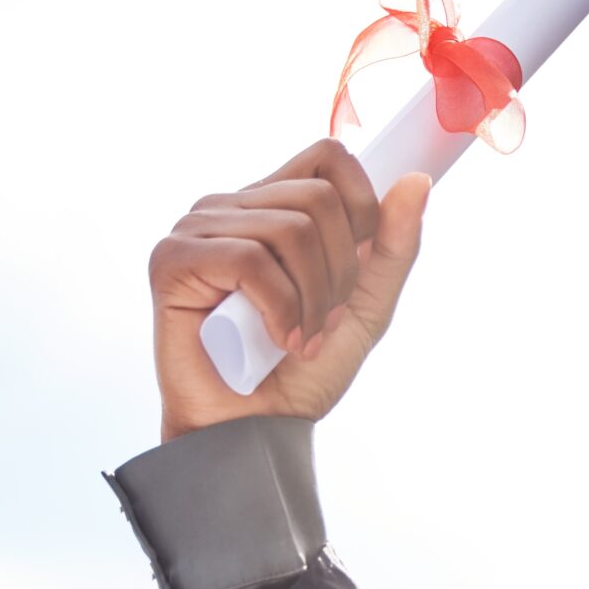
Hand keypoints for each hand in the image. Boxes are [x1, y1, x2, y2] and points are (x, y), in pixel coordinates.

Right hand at [148, 139, 431, 437]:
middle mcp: (232, 208)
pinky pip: (250, 259)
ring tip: (298, 338)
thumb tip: (415, 181)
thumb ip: (392, 246)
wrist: (257, 431)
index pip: (329, 157)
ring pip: (291, 228)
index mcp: (273, 207)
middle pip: (318, 197)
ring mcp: (198, 229)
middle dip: (340, 272)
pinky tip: (277, 341)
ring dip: (313, 298)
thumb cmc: (300, 372)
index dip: (362, 205)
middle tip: (323, 321)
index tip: (358, 266)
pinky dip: (280, 308)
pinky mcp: (172, 260)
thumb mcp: (365, 306)